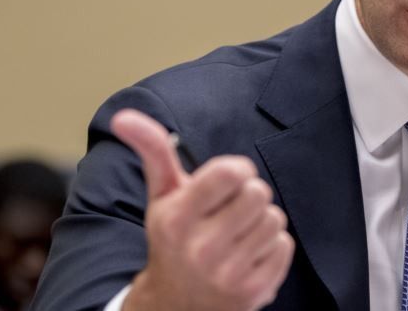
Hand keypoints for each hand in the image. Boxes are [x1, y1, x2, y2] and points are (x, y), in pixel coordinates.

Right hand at [111, 109, 294, 310]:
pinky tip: (247, 256)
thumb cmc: (172, 238)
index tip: (226, 182)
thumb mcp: (160, 195)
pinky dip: (271, 247)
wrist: (174, 305)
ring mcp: (228, 274)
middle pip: (258, 193)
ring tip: (236, 235)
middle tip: (229, 213)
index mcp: (177, 219)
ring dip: (260, 223)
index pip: (232, 173)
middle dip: (248, 197)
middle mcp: (201, 249)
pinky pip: (284, 245)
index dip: (237, 171)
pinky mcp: (254, 293)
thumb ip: (153, 151)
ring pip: (274, 219)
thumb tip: (123, 116)